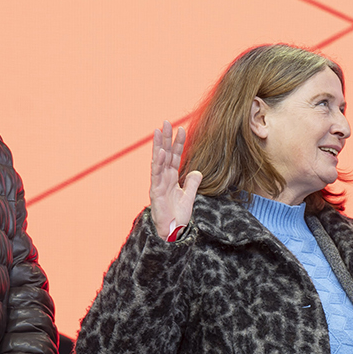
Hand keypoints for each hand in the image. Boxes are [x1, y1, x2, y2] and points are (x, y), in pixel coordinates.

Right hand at [150, 119, 202, 238]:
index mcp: (171, 177)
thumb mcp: (189, 197)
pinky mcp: (156, 191)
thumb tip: (197, 172)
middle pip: (165, 154)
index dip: (178, 143)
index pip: (175, 156)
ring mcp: (158, 183)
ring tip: (160, 131)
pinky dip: (158, 163)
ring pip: (158, 161)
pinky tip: (160, 151)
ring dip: (159, 145)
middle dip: (166, 138)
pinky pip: (156, 175)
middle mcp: (164, 178)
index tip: (182, 129)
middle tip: (166, 122)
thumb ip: (192, 183)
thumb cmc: (178, 216)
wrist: (172, 232)